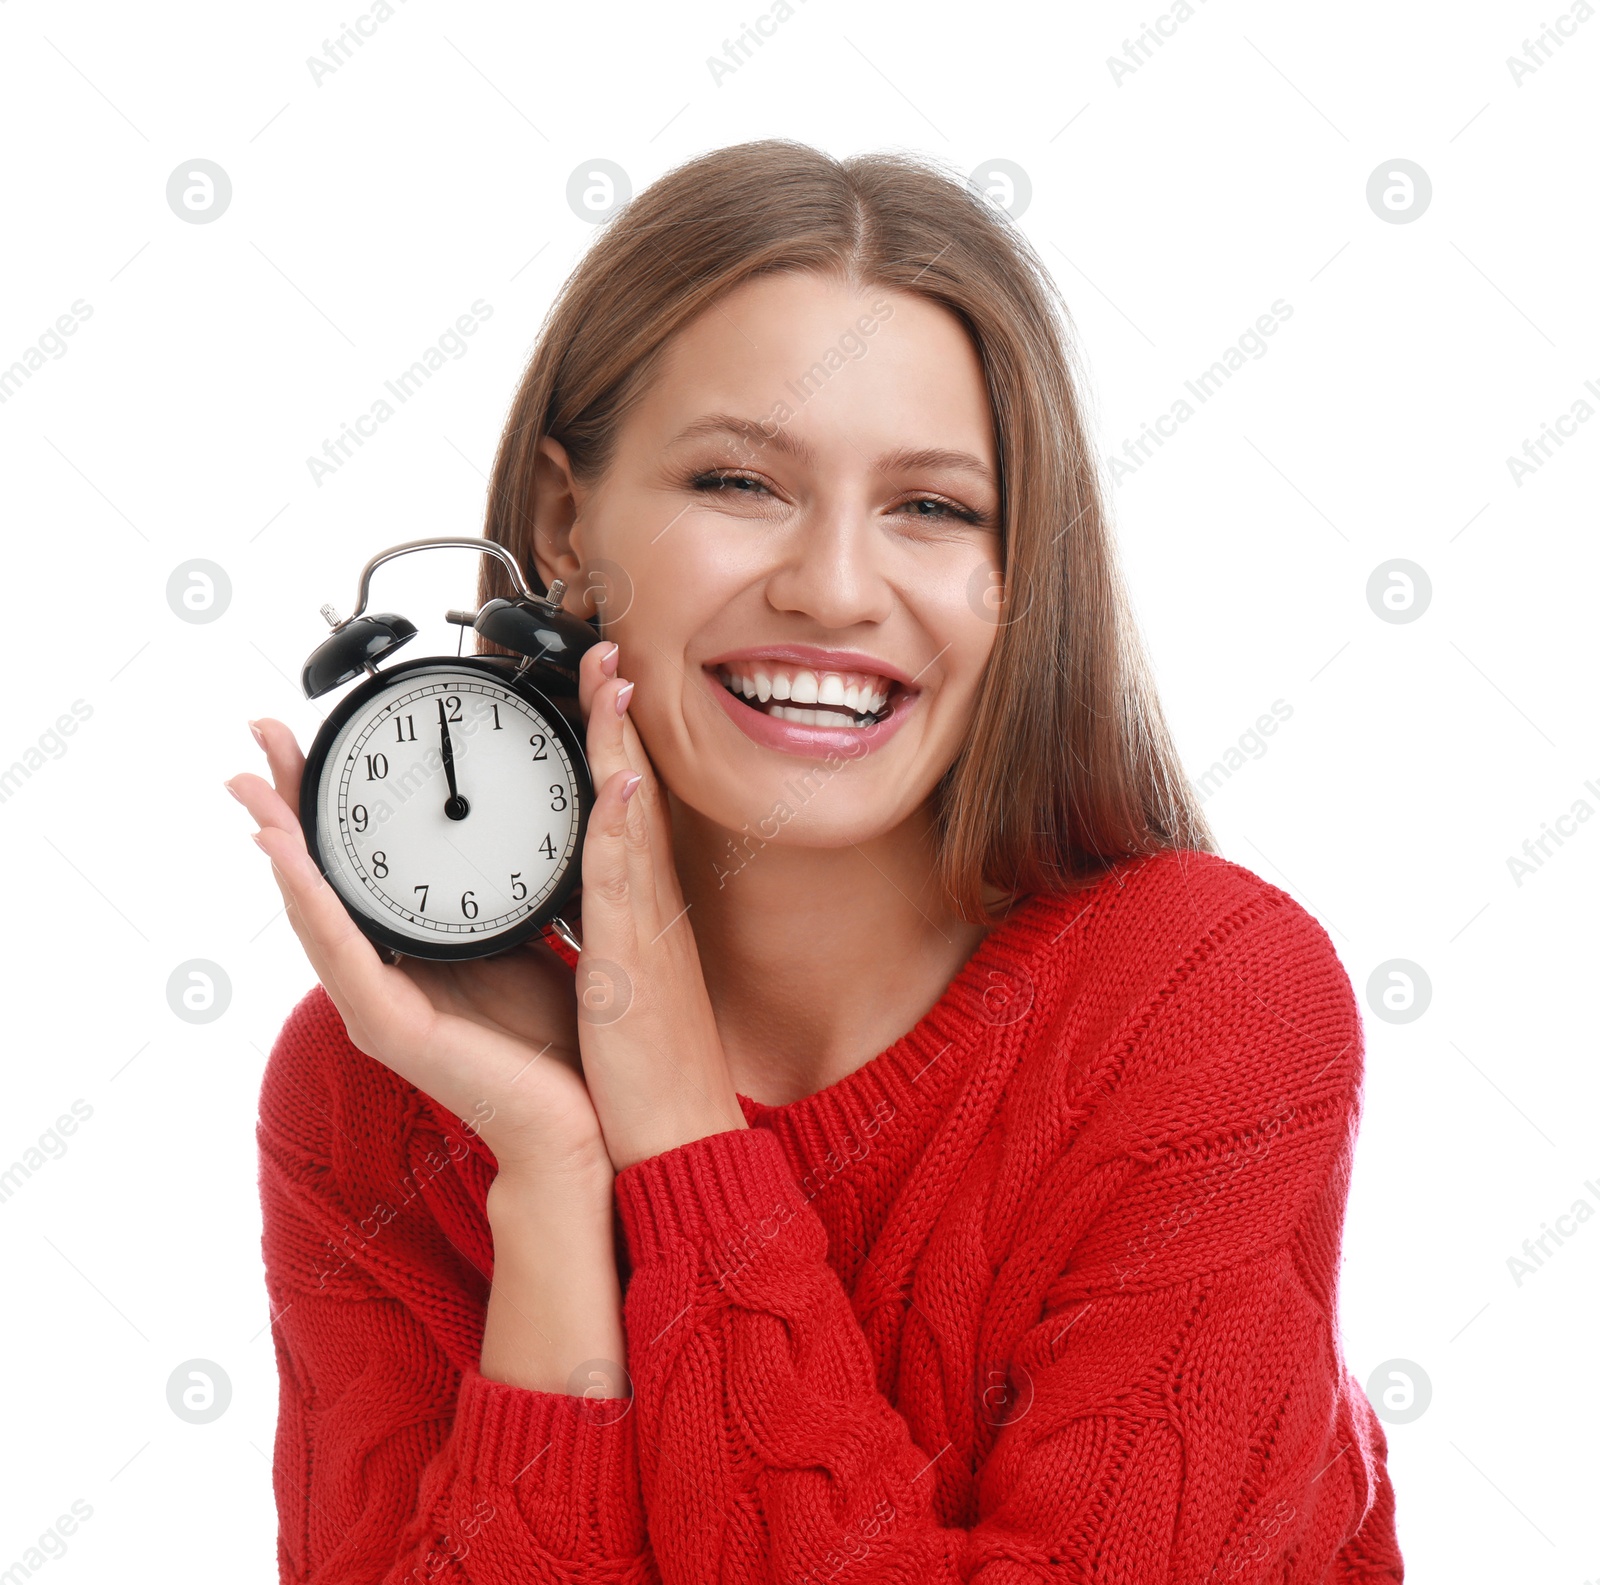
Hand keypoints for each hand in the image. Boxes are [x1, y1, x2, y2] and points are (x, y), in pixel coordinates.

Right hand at [226, 722, 606, 1184]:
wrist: (581, 1117)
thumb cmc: (554, 1034)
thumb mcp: (522, 937)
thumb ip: (494, 890)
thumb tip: (498, 826)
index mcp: (405, 954)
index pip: (350, 866)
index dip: (325, 804)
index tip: (307, 738)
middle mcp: (375, 978)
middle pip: (316, 879)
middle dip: (285, 806)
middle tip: (261, 735)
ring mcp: (373, 1005)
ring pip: (312, 910)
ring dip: (281, 844)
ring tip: (255, 786)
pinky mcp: (388, 1028)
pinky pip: (343, 953)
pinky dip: (311, 901)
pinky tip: (288, 856)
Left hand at [573, 640, 746, 1170]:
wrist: (675, 1131)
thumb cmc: (643, 1066)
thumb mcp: (617, 979)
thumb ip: (602, 926)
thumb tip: (577, 892)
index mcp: (639, 908)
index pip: (625, 804)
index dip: (615, 739)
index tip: (602, 682)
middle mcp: (649, 906)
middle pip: (635, 790)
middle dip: (619, 717)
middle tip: (605, 649)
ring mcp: (645, 929)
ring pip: (631, 819)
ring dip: (620, 747)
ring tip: (609, 680)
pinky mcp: (631, 964)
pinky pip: (624, 885)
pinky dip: (622, 831)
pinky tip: (617, 784)